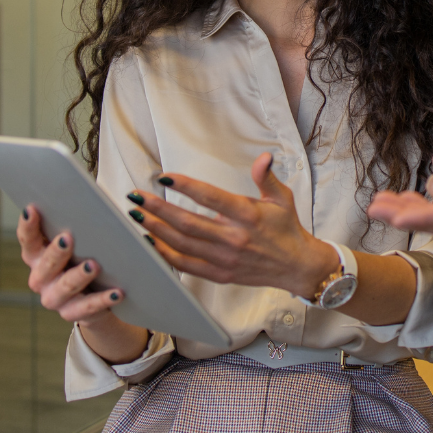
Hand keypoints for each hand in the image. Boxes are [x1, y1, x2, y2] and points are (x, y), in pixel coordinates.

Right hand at [17, 206, 148, 363]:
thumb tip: (88, 198)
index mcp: (37, 256)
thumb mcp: (79, 240)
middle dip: (56, 252)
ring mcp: (54, 298)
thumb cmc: (85, 255)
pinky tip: (117, 292)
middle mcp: (40, 278)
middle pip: (45, 265)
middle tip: (67, 239)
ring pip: (65, 287)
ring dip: (78, 276)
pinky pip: (87, 308)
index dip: (27, 225)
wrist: (93, 297)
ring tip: (93, 265)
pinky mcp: (72, 313)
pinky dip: (103, 300)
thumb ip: (77, 223)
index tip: (31, 209)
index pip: (27, 240)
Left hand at [129, 154, 339, 299]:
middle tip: (137, 196)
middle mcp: (234, 238)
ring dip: (155, 229)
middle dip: (157, 208)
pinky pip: (185, 265)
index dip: (185, 186)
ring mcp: (225, 259)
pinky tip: (150, 241)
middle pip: (187, 222)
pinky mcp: (219, 274)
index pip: (210, 197)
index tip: (165, 177)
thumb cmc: (286, 229)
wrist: (296, 266)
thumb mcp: (282, 198)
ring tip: (137, 215)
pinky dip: (165, 253)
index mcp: (248, 216)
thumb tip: (263, 157)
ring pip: (182, 244)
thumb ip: (266, 177)